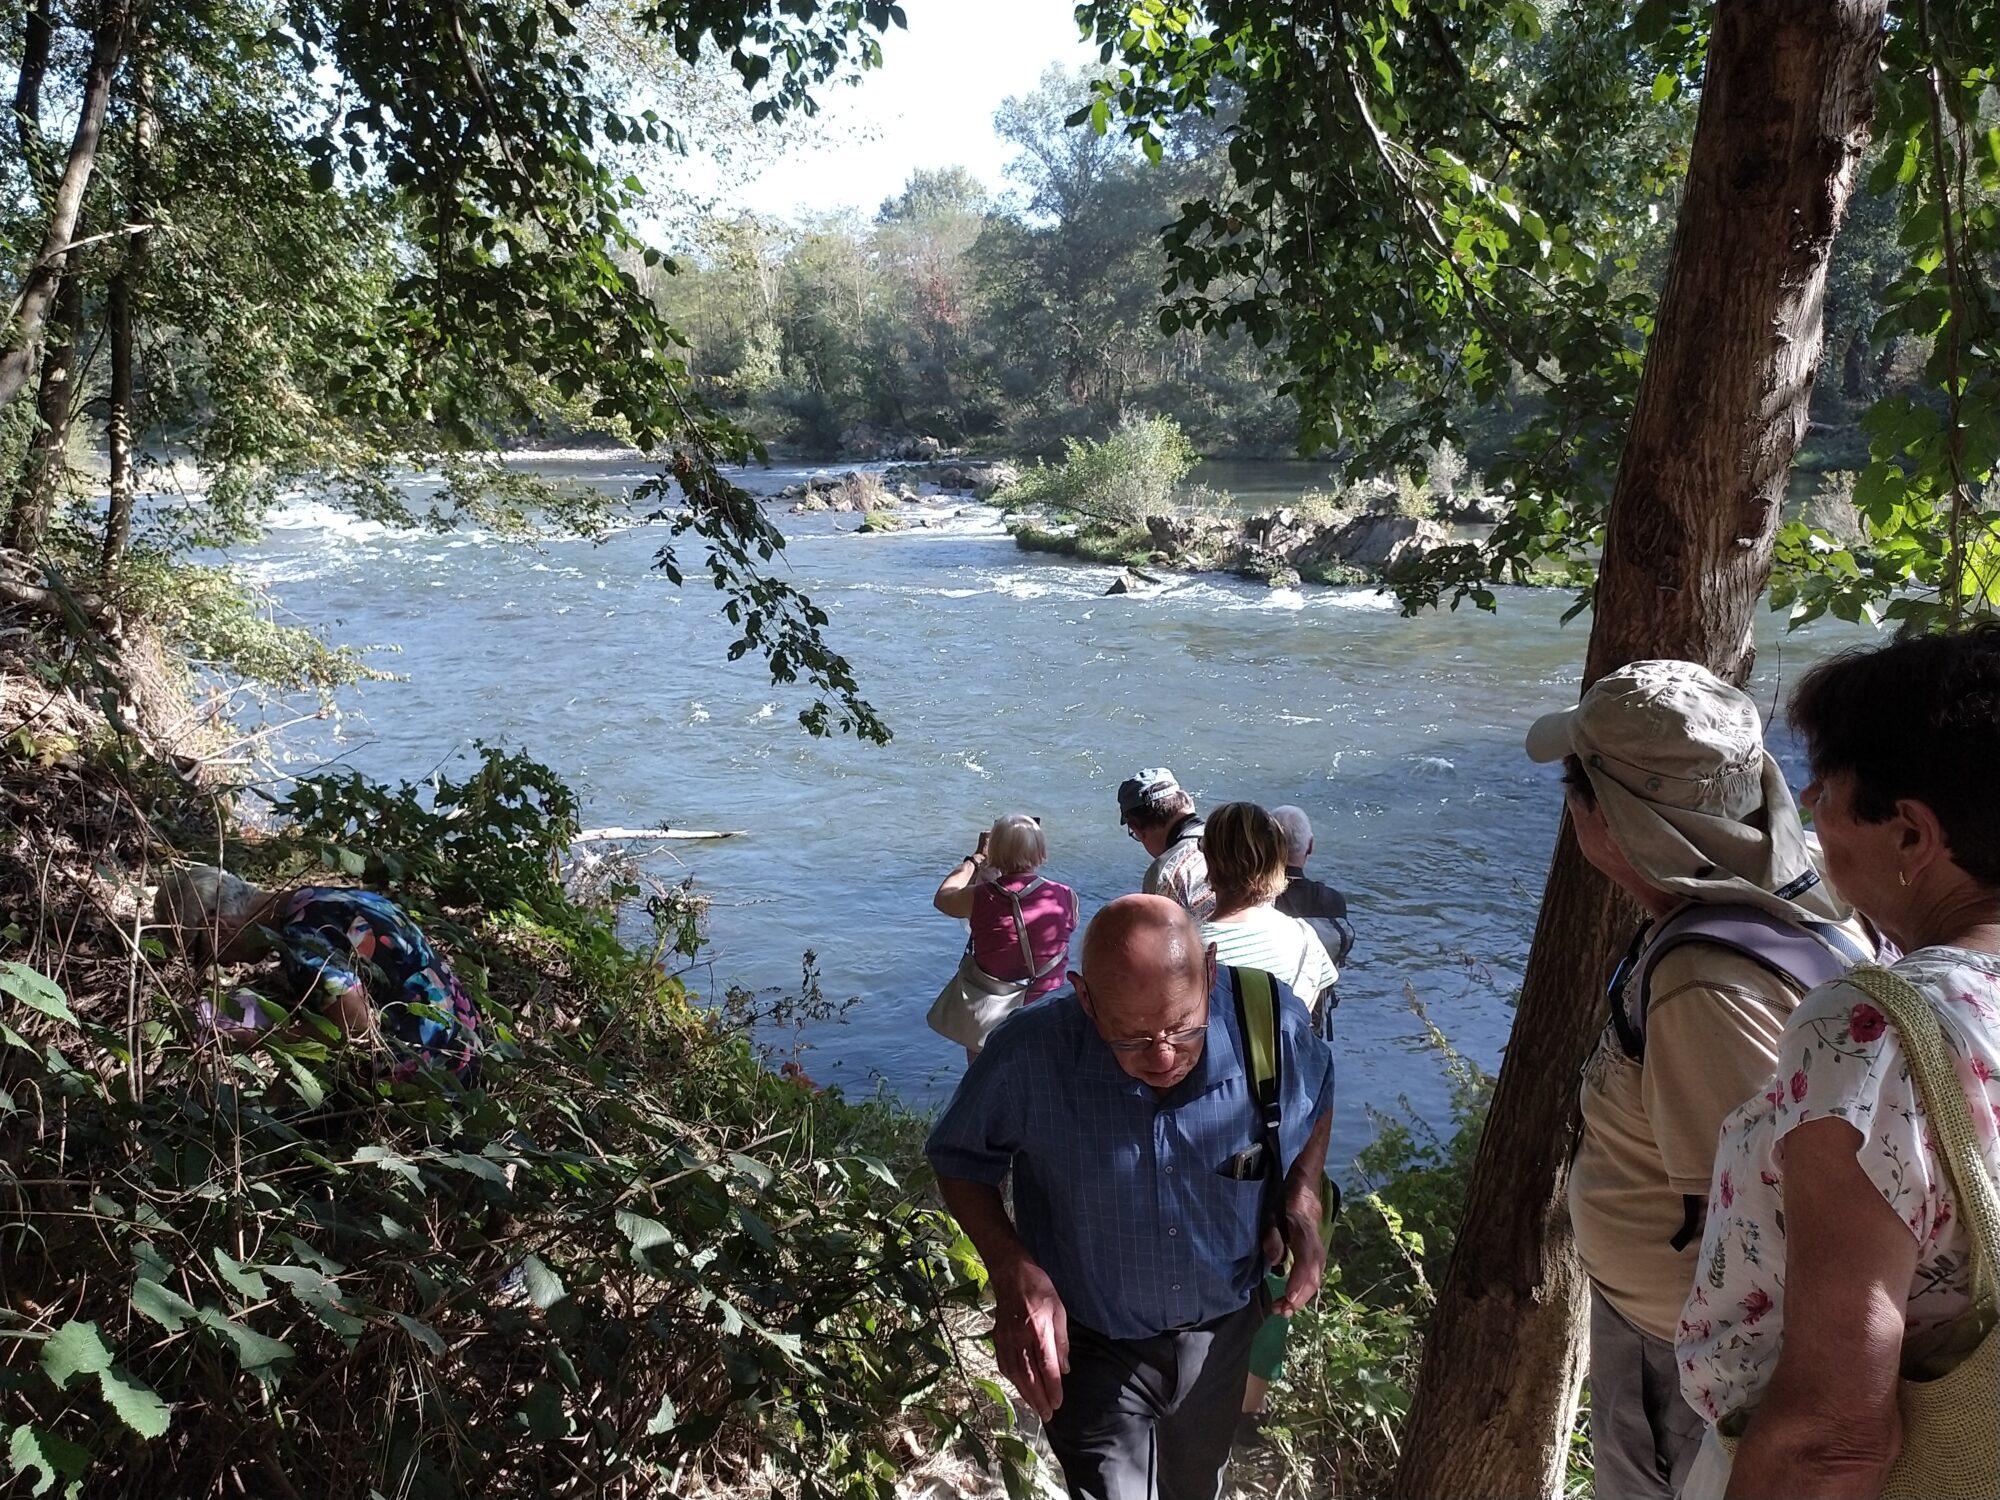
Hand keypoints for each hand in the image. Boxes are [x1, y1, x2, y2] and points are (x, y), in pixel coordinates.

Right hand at [990, 1255, 1069, 1420]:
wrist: (1010, 1273)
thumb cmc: (1039, 1288)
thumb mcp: (1059, 1310)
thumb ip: (1061, 1341)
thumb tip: (1064, 1369)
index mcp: (1038, 1331)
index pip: (1046, 1368)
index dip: (1052, 1388)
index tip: (1058, 1403)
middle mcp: (1020, 1339)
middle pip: (1029, 1377)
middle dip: (1039, 1399)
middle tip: (1047, 1415)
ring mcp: (1006, 1340)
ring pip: (1015, 1375)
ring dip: (1025, 1394)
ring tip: (1035, 1407)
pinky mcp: (997, 1339)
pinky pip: (1004, 1365)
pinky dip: (1012, 1380)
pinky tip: (1019, 1386)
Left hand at [1264, 1199, 1327, 1315]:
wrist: (1306, 1198)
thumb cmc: (1286, 1206)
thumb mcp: (1273, 1214)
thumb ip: (1273, 1235)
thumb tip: (1274, 1260)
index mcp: (1305, 1236)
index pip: (1306, 1264)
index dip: (1298, 1283)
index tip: (1288, 1299)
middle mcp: (1317, 1249)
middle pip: (1312, 1278)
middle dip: (1298, 1298)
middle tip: (1280, 1312)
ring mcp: (1320, 1255)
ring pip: (1314, 1282)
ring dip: (1300, 1299)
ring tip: (1282, 1310)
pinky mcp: (1318, 1260)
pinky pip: (1313, 1279)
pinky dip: (1302, 1293)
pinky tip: (1290, 1301)